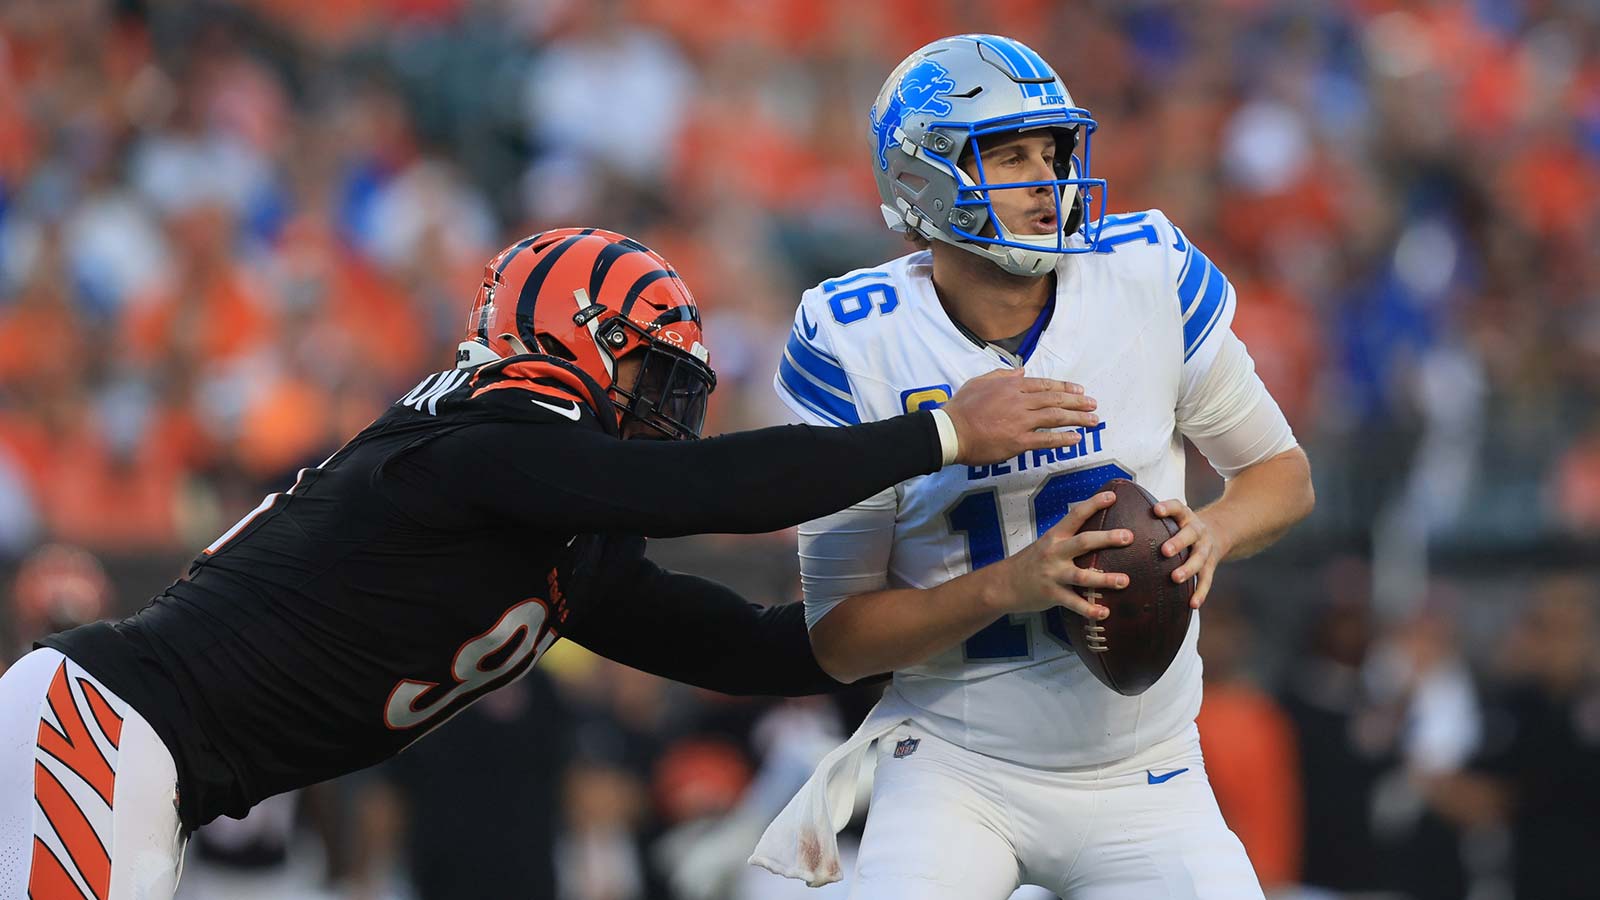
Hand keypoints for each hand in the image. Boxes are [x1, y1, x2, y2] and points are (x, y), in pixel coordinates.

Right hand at [942, 368, 1097, 465]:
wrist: (951, 431)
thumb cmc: (961, 407)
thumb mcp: (979, 381)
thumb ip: (1002, 375)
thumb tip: (1020, 371)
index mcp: (1011, 385)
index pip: (1045, 385)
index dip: (1065, 388)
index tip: (1079, 390)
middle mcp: (1020, 401)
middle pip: (1055, 399)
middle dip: (1078, 402)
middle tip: (1093, 404)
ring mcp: (1021, 421)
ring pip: (1056, 417)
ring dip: (1077, 418)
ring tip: (1093, 419)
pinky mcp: (1019, 441)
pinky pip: (1047, 439)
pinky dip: (1064, 438)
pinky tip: (1076, 438)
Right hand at [989, 490, 1130, 620]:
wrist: (1004, 584)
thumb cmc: (1031, 562)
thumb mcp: (1047, 544)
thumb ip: (1069, 539)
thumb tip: (1099, 534)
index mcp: (1055, 536)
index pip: (1075, 515)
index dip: (1094, 504)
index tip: (1112, 496)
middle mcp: (1054, 553)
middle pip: (1083, 542)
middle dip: (1107, 539)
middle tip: (1128, 536)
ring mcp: (1053, 574)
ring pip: (1082, 576)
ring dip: (1104, 579)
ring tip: (1124, 581)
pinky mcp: (1052, 594)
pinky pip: (1074, 603)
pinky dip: (1089, 609)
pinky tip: (1104, 613)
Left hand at [1153, 499, 1224, 608]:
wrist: (1217, 532)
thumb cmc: (1180, 527)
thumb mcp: (1172, 517)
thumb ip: (1149, 519)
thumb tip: (1109, 518)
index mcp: (1184, 516)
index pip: (1177, 507)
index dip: (1168, 508)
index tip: (1156, 510)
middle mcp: (1197, 530)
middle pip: (1190, 534)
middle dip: (1178, 542)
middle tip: (1164, 551)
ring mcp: (1205, 548)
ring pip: (1199, 558)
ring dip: (1188, 569)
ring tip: (1175, 578)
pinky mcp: (1210, 566)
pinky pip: (1206, 580)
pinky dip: (1200, 592)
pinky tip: (1192, 604)